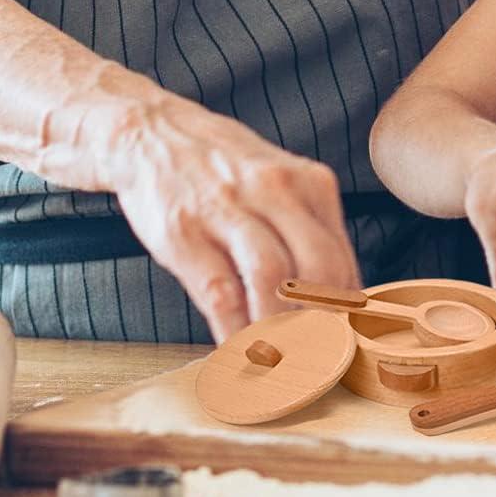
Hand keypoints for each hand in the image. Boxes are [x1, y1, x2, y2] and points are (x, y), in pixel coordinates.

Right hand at [107, 93, 359, 341]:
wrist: (151, 134)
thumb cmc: (224, 167)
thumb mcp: (281, 180)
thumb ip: (311, 228)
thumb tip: (340, 294)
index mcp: (309, 182)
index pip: (342, 259)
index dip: (343, 312)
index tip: (339, 344)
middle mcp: (275, 191)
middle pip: (317, 270)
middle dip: (320, 325)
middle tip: (314, 360)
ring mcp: (228, 211)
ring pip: (272, 281)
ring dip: (279, 332)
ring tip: (279, 362)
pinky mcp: (185, 234)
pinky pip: (221, 293)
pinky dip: (234, 331)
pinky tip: (237, 351)